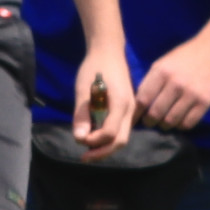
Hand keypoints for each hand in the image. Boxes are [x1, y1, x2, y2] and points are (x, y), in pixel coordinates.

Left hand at [71, 39, 136, 157]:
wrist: (108, 51)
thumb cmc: (94, 67)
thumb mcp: (82, 89)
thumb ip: (81, 114)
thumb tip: (79, 138)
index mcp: (120, 103)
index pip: (111, 132)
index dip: (95, 141)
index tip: (80, 138)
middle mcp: (129, 109)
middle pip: (120, 140)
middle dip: (102, 152)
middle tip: (84, 158)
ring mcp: (130, 109)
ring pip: (122, 137)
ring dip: (105, 148)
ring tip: (88, 152)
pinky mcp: (126, 109)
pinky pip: (120, 130)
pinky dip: (108, 139)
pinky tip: (94, 140)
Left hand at [130, 35, 209, 133]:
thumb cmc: (186, 56)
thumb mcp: (164, 62)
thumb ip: (152, 81)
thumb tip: (139, 104)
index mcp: (161, 71)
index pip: (142, 99)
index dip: (136, 113)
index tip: (132, 120)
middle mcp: (175, 83)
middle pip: (155, 113)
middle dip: (149, 121)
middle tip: (150, 122)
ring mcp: (191, 94)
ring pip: (171, 121)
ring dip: (165, 125)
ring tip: (164, 122)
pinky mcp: (205, 102)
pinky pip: (188, 123)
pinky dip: (181, 125)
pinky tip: (179, 120)